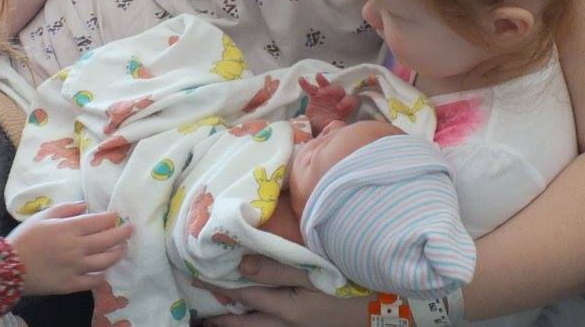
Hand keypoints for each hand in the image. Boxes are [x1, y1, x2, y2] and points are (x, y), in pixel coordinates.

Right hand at [7, 202, 132, 295]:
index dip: (113, 218)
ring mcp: (75, 267)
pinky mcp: (70, 284)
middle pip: (108, 240)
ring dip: (117, 253)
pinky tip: (105, 271)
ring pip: (106, 261)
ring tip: (122, 248)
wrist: (7, 268)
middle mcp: (77, 248)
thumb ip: (66, 209)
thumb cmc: (24, 238)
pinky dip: (102, 276)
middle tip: (130, 229)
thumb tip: (85, 205)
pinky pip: (93, 281)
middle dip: (123, 233)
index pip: (100, 222)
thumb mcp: (42, 216)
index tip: (118, 216)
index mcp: (69, 229)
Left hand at [193, 255, 369, 326]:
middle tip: (197, 317)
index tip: (197, 277)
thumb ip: (278, 267)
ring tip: (214, 322)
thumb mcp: (316, 273)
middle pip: (245, 326)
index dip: (219, 286)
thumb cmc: (351, 284)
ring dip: (236, 326)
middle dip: (220, 321)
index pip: (244, 295)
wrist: (387, 310)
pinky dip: (257, 325)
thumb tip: (241, 263)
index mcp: (289, 310)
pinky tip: (251, 320)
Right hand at [298, 74, 357, 133]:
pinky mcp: (315, 95)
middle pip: (338, 91)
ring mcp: (326, 96)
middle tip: (329, 91)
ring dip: (323, 81)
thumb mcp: (334, 128)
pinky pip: (311, 88)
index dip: (347, 102)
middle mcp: (337, 100)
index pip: (350, 101)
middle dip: (335, 90)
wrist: (318, 128)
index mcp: (344, 109)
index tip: (341, 106)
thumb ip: (337, 125)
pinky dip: (306, 84)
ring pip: (326, 86)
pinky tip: (301, 80)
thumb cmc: (328, 128)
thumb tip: (337, 127)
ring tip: (318, 77)